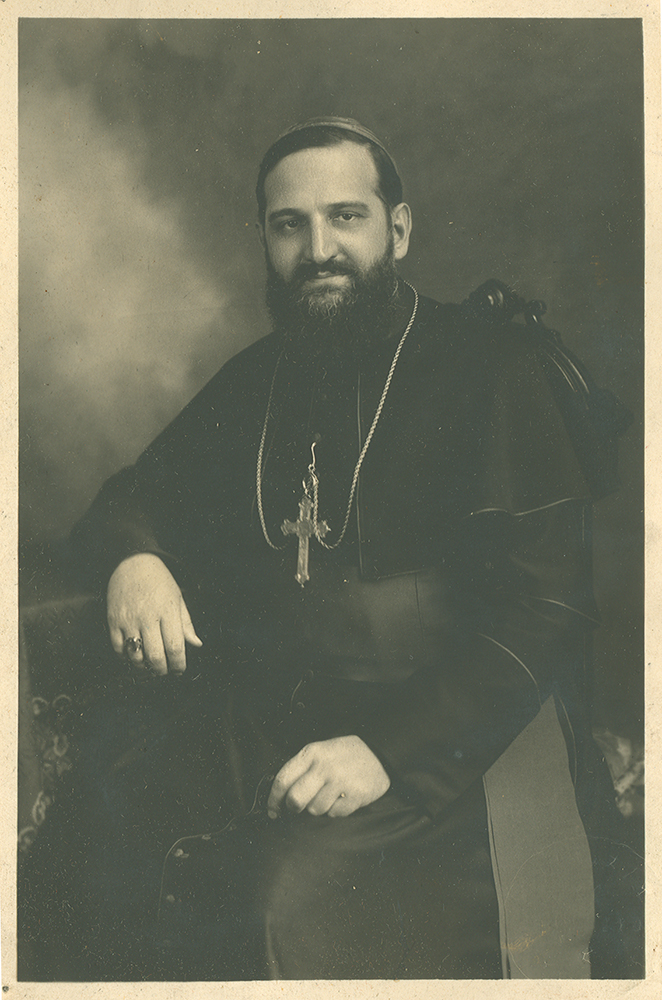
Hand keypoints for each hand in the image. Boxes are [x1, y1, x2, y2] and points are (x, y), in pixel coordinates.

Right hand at [107, 553, 201, 674]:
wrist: (132, 562)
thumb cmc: (159, 581)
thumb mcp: (178, 598)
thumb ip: (186, 623)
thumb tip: (196, 644)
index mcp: (168, 611)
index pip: (175, 647)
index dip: (178, 664)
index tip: (180, 669)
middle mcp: (148, 617)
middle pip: (155, 656)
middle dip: (162, 669)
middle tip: (164, 671)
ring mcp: (128, 619)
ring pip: (135, 655)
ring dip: (144, 665)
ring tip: (149, 664)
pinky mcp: (113, 620)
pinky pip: (118, 648)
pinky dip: (126, 656)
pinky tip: (134, 654)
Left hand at [267, 735, 389, 819]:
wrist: (379, 753)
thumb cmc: (344, 754)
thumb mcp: (320, 751)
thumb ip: (302, 768)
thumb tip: (281, 795)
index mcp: (311, 753)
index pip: (282, 780)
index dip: (273, 800)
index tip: (273, 810)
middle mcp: (324, 767)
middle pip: (295, 800)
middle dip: (294, 808)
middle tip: (298, 807)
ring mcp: (340, 781)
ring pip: (314, 810)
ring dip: (318, 808)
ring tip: (329, 795)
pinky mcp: (355, 795)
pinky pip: (334, 814)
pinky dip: (336, 810)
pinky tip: (342, 798)